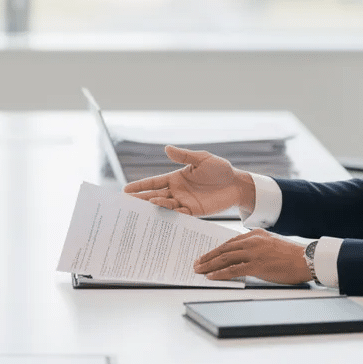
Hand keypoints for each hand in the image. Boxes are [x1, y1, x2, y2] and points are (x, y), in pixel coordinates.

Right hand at [122, 146, 254, 216]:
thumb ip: (184, 156)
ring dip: (154, 206)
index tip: (125, 190)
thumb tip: (166, 148)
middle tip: (126, 203)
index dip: (140, 186)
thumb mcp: (202, 159)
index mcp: (176, 178)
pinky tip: (162, 214)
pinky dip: (170, 214)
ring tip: (144, 206)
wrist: (237, 184)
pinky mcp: (194, 211)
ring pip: (165, 206)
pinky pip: (180, 214)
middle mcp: (177, 191)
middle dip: (141, 199)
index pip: (154, 182)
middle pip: (154, 195)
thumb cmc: (220, 169)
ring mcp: (184, 202)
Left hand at [193, 229, 312, 284]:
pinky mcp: (257, 265)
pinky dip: (220, 273)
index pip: (229, 242)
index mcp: (255, 234)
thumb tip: (240, 257)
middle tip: (196, 263)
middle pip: (224, 249)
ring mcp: (254, 252)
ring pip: (225, 258)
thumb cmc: (291, 255)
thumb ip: (256, 247)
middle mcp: (252, 241)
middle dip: (208, 257)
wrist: (306, 259)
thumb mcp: (271, 244)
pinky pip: (234, 270)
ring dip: (209, 265)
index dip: (215, 250)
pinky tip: (211, 276)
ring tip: (199, 270)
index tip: (205, 255)